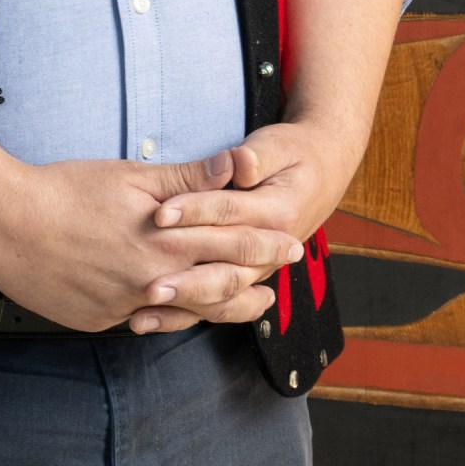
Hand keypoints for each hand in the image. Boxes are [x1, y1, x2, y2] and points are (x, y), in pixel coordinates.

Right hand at [0, 150, 307, 334]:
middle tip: (283, 280)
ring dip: (221, 307)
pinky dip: (169, 313)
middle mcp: (152, 283)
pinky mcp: (98, 320)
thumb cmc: (64, 191)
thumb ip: (189, 177)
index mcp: (165, 244)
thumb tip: (237, 165)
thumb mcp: (131, 176)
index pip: (232, 246)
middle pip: (220, 288)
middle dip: (256, 281)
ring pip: (187, 312)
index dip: (266, 244)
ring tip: (247, 304)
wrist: (4, 225)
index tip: (293, 243)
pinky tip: (177, 307)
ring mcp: (124, 307)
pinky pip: (144, 320)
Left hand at [127, 117, 360, 334]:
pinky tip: (149, 319)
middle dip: (186, 279)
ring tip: (145, 309)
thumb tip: (239, 160)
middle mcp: (270, 251)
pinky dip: (184, 314)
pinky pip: (217, 304)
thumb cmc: (293, 155)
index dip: (194, 210)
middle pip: (226, 269)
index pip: (230, 213)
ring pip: (221, 297)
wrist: (319, 175)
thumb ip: (256, 157)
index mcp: (278, 213)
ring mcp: (257, 269)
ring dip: (183, 305)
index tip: (160, 214)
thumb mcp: (278, 146)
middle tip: (151, 285)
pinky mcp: (244, 277)